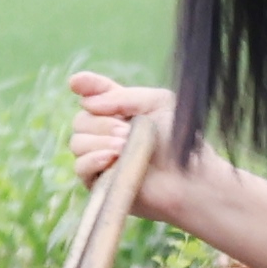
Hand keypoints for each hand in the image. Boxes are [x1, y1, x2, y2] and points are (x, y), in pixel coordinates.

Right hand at [69, 73, 188, 225]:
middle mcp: (107, 133)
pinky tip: (111, 159)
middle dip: (101, 122)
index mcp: (121, 111)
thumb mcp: (158, 102)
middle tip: (126, 131)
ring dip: (100, 141)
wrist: (189, 177)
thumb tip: (87, 104)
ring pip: (77, 142)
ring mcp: (101, 159)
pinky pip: (80, 167)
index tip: (76, 83)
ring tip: (125, 147)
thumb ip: (122, 96)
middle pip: (81, 120)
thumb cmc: (181, 141)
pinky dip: (92, 159)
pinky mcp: (100, 184)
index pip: (94, 94)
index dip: (85, 86)